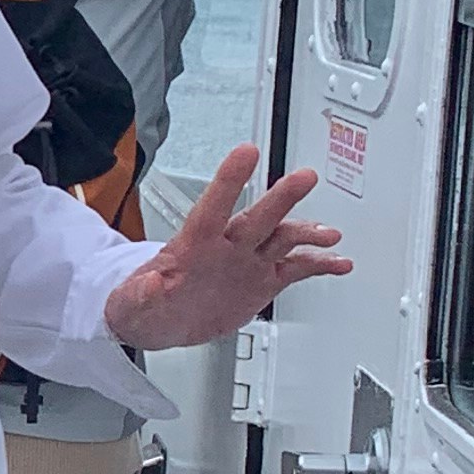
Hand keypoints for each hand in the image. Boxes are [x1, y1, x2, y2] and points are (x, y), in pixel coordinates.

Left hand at [102, 144, 348, 350]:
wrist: (165, 320)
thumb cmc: (146, 304)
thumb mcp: (134, 303)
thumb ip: (142, 294)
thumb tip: (148, 286)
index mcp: (193, 244)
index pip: (213, 206)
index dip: (229, 180)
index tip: (246, 152)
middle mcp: (227, 245)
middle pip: (258, 216)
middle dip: (281, 198)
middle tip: (305, 178)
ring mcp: (248, 261)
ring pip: (282, 238)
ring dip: (307, 233)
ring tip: (331, 235)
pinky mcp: (263, 281)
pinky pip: (296, 269)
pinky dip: (320, 265)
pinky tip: (339, 263)